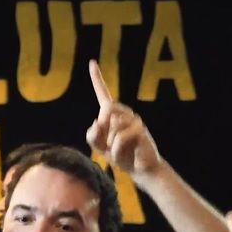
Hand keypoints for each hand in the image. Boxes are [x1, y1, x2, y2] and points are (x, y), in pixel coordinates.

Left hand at [86, 60, 163, 180]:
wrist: (141, 169)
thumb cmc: (122, 156)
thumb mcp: (101, 148)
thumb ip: (92, 136)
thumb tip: (96, 122)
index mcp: (114, 115)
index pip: (103, 95)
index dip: (97, 79)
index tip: (91, 63)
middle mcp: (125, 113)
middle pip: (105, 110)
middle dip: (103, 131)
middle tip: (111, 145)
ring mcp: (134, 120)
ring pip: (112, 127)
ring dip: (111, 145)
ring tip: (121, 151)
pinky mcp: (141, 130)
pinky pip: (119, 139)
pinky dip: (117, 150)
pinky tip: (126, 154)